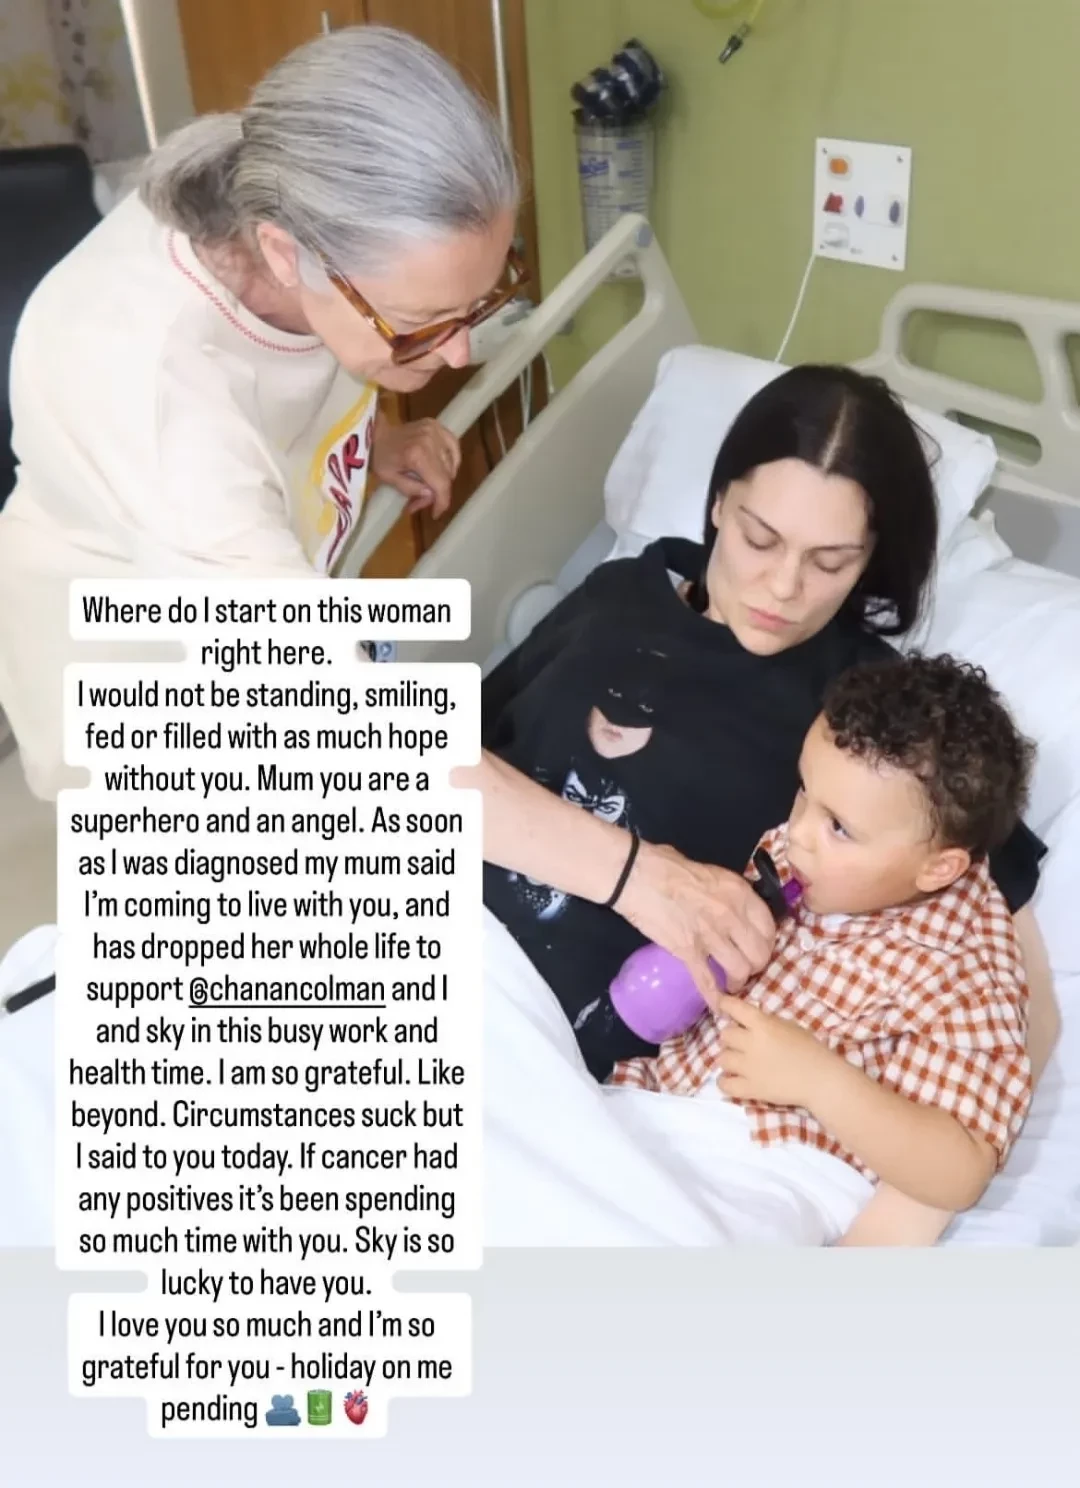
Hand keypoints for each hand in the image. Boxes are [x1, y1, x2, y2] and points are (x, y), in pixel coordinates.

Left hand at [370, 415, 460, 516]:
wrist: (375, 433)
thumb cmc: (379, 457)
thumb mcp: (390, 479)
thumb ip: (413, 489)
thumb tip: (432, 495)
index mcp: (417, 455)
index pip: (441, 483)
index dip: (442, 502)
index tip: (436, 513)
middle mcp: (430, 441)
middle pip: (446, 475)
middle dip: (437, 492)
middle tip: (422, 499)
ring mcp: (435, 431)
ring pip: (452, 464)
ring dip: (443, 478)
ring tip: (428, 484)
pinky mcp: (437, 426)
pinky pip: (453, 448)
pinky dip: (451, 461)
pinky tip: (441, 469)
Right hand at [616, 842, 775, 1006]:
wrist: (636, 875)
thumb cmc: (667, 865)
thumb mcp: (711, 872)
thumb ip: (727, 892)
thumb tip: (731, 903)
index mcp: (739, 892)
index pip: (769, 927)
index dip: (767, 942)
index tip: (758, 946)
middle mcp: (731, 916)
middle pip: (759, 954)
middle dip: (756, 965)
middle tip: (746, 966)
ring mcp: (710, 936)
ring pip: (740, 971)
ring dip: (738, 981)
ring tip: (731, 983)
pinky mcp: (688, 952)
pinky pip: (707, 982)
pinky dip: (714, 998)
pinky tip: (717, 1008)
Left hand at [712, 994, 832, 1107]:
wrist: (820, 1079)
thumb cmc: (809, 1049)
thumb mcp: (788, 1026)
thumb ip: (766, 1022)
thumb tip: (747, 1021)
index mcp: (763, 1025)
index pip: (734, 1008)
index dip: (724, 1004)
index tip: (720, 1003)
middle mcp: (751, 1044)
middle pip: (725, 1035)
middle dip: (732, 1037)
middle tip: (741, 1042)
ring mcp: (748, 1068)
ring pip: (721, 1058)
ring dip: (729, 1058)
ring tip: (739, 1061)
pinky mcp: (750, 1089)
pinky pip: (724, 1084)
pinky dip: (724, 1080)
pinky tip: (731, 1078)